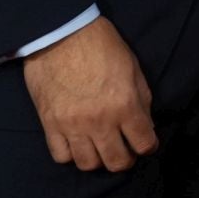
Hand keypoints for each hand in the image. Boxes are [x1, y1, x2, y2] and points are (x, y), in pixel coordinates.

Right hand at [20, 16, 157, 171]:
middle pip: (117, 162)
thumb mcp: (132, 67)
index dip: (149, 146)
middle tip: (124, 150)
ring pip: (88, 164)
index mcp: (125, 104)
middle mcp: (100, 121)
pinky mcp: (50, 124)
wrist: (60, 33)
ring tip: (100, 147)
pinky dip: (71, 154)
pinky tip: (77, 142)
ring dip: (98, 159)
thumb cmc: (101, 45)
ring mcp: (72, 125)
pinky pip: (61, 156)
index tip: (145, 143)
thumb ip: (141, 99)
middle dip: (125, 159)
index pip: (144, 143)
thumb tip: (146, 124)